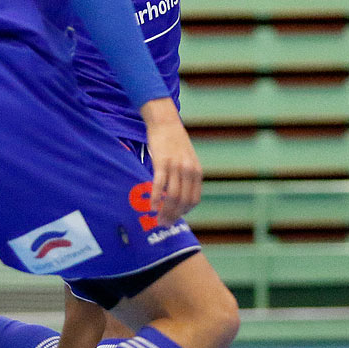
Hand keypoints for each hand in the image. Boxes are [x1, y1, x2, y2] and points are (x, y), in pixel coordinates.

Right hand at [140, 100, 201, 224]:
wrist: (166, 123)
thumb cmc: (175, 143)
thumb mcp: (188, 160)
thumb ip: (187, 177)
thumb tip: (181, 195)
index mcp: (197, 172)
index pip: (194, 199)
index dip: (184, 212)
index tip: (175, 218)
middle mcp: (189, 171)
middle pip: (183, 201)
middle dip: (174, 216)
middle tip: (164, 224)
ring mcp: (176, 167)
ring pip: (172, 196)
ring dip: (165, 211)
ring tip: (157, 219)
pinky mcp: (162, 162)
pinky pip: (160, 185)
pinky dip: (156, 199)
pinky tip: (151, 208)